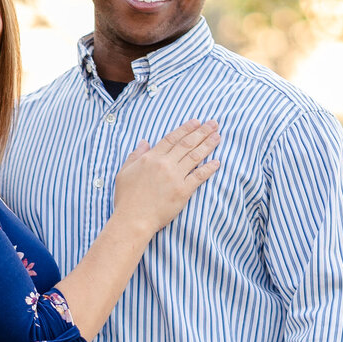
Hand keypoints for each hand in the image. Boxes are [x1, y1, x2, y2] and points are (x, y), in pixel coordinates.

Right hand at [112, 119, 219, 238]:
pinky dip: (209, 168)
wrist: (133, 219)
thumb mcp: (124, 172)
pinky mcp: (183, 191)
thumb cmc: (126, 198)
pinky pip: (199, 176)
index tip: (196, 122)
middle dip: (202, 132)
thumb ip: (135, 155)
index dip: (186, 129)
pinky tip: (217, 162)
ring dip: (208, 145)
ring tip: (218, 137)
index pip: (172, 138)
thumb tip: (144, 142)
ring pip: (195, 156)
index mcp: (151, 158)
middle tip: (213, 124)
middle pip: (187, 144)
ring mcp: (175, 177)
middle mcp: (164, 164)